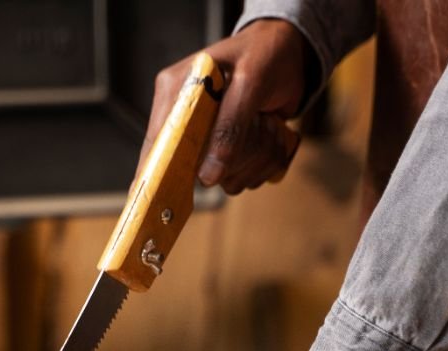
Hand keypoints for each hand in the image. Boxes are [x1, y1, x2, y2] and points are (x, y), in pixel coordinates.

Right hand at [139, 19, 313, 193]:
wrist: (291, 56)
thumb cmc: (266, 55)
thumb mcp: (250, 82)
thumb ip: (229, 126)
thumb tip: (206, 177)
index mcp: (176, 93)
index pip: (158, 143)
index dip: (156, 174)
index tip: (155, 199)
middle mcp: (187, 120)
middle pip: (197, 171)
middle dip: (237, 155)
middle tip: (258, 121)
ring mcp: (210, 141)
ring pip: (228, 179)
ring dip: (258, 157)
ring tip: (267, 122)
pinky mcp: (230, 152)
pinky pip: (245, 178)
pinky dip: (267, 161)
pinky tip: (272, 132)